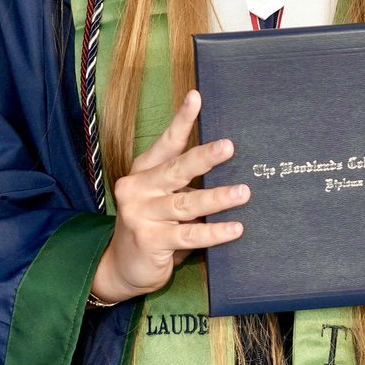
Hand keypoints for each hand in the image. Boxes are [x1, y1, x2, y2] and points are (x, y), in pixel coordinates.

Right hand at [90, 90, 248, 302]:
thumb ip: (182, 180)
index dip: (182, 120)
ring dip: (217, 198)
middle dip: (204, 157)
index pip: (166, 143)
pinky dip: (214, 231)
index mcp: (143, 171)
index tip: (196, 97)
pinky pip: (189, 234)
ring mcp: (140, 215)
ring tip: (244, 192)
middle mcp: (137, 188)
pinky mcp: (149, 241)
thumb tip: (226, 159)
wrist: (121, 267)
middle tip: (229, 147)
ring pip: (186, 203)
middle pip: (176, 170)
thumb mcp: (161, 196)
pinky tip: (236, 228)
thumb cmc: (151, 223)